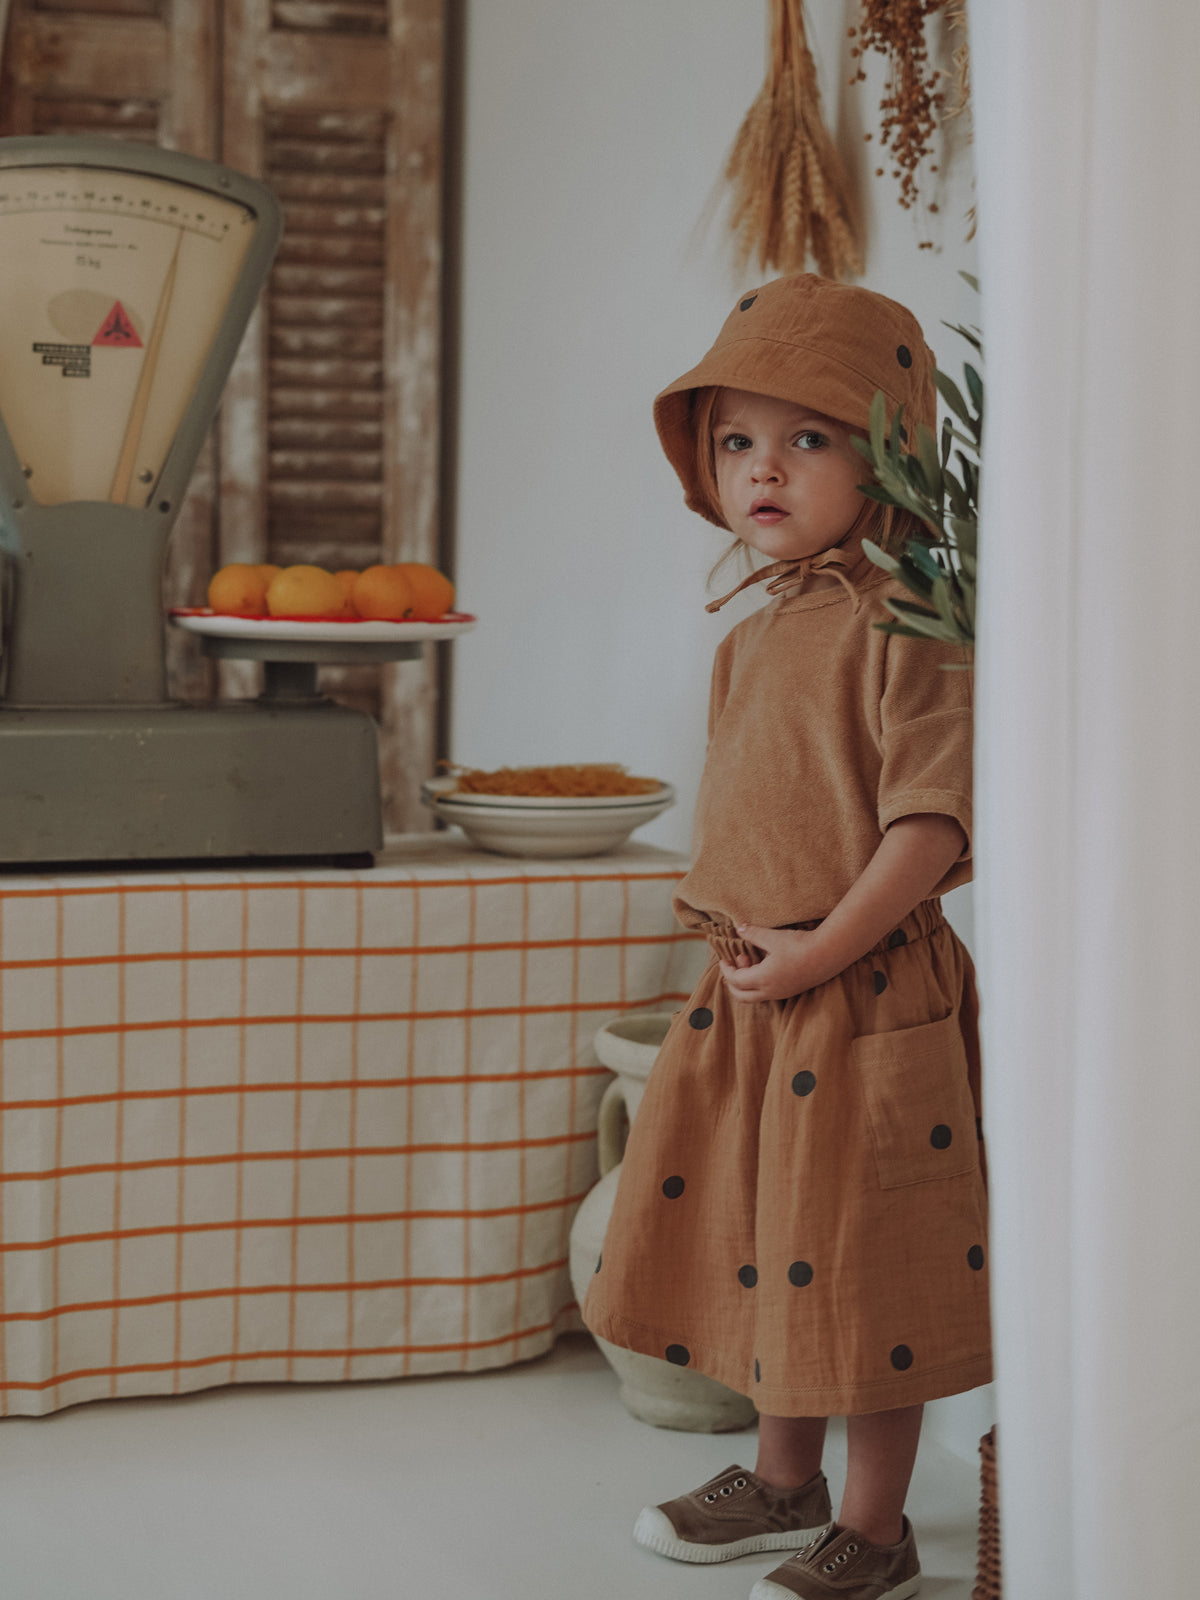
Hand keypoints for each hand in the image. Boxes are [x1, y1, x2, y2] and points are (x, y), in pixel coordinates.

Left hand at [719, 924, 837, 1002]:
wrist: (828, 954)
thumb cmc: (800, 945)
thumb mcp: (772, 937)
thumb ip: (753, 933)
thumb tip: (738, 928)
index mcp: (762, 979)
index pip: (735, 980)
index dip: (726, 970)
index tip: (724, 959)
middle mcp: (770, 991)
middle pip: (742, 996)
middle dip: (732, 983)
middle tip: (732, 966)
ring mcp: (781, 993)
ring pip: (755, 995)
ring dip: (747, 982)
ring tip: (752, 959)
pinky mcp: (791, 991)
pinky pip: (767, 993)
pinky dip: (759, 983)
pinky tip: (765, 965)